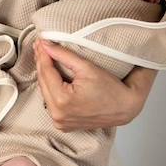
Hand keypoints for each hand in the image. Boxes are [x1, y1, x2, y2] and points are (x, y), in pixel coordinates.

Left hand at [34, 39, 156, 131]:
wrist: (126, 107)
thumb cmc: (111, 89)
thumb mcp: (86, 67)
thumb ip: (64, 55)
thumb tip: (46, 45)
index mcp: (62, 101)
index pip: (46, 72)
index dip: (42, 55)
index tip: (40, 41)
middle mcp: (58, 115)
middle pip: (43, 82)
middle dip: (41, 63)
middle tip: (40, 46)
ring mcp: (60, 122)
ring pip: (45, 92)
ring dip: (45, 75)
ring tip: (44, 57)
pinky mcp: (63, 124)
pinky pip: (51, 102)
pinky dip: (50, 88)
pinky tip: (51, 75)